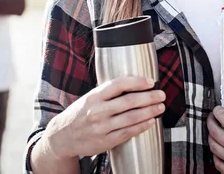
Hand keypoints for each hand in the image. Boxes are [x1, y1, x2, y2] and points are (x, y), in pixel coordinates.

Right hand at [43, 77, 165, 160]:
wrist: (62, 136)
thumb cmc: (79, 115)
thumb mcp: (88, 98)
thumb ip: (107, 93)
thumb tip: (132, 85)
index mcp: (93, 96)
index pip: (118, 84)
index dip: (137, 81)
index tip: (150, 81)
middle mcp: (97, 111)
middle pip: (129, 101)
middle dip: (149, 97)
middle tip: (161, 94)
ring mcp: (102, 127)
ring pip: (131, 117)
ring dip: (149, 111)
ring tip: (160, 107)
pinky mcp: (106, 141)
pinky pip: (128, 132)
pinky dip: (142, 126)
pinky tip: (150, 122)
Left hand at [207, 80, 223, 172]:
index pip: (221, 117)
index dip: (217, 111)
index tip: (218, 109)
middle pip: (213, 131)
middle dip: (211, 122)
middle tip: (213, 118)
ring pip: (213, 146)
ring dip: (211, 137)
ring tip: (215, 131)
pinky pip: (217, 162)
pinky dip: (216, 154)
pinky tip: (220, 147)